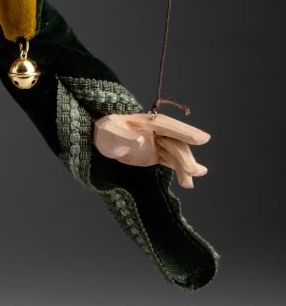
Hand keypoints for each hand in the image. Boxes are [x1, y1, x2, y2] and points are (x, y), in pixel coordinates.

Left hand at [94, 112, 209, 188]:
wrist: (101, 138)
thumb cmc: (105, 132)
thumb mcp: (109, 132)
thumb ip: (124, 136)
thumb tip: (141, 140)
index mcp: (147, 121)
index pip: (168, 126)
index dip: (185, 132)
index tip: (204, 139)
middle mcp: (157, 130)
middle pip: (176, 142)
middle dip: (185, 157)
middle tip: (193, 171)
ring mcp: (159, 142)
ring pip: (177, 153)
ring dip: (185, 167)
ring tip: (188, 183)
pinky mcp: (158, 153)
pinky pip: (172, 161)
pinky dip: (180, 170)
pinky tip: (188, 181)